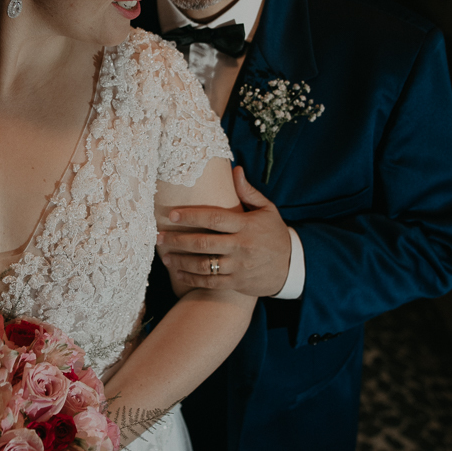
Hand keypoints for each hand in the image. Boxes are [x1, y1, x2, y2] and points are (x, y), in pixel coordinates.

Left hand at [157, 166, 290, 296]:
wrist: (293, 267)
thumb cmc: (275, 234)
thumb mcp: (267, 210)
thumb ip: (248, 192)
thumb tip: (235, 169)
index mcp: (246, 225)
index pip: (214, 218)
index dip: (191, 216)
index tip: (172, 214)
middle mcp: (241, 246)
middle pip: (203, 243)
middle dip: (178, 240)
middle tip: (158, 237)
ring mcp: (238, 266)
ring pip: (204, 265)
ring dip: (180, 261)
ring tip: (164, 255)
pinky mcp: (237, 283)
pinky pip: (210, 282)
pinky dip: (192, 278)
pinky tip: (178, 273)